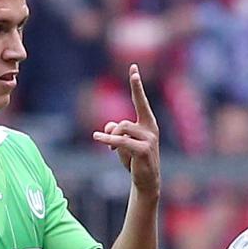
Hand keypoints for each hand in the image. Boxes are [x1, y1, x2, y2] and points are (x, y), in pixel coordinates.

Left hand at [92, 64, 159, 194]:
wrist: (146, 180)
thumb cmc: (135, 159)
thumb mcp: (123, 142)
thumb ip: (116, 130)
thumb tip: (109, 126)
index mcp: (148, 123)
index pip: (140, 101)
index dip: (136, 85)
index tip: (133, 68)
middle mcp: (151, 128)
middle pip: (124, 119)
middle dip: (119, 118)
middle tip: (121, 105)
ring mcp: (149, 139)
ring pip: (122, 129)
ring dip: (111, 139)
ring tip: (111, 149)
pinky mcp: (144, 150)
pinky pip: (121, 141)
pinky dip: (108, 140)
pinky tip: (97, 137)